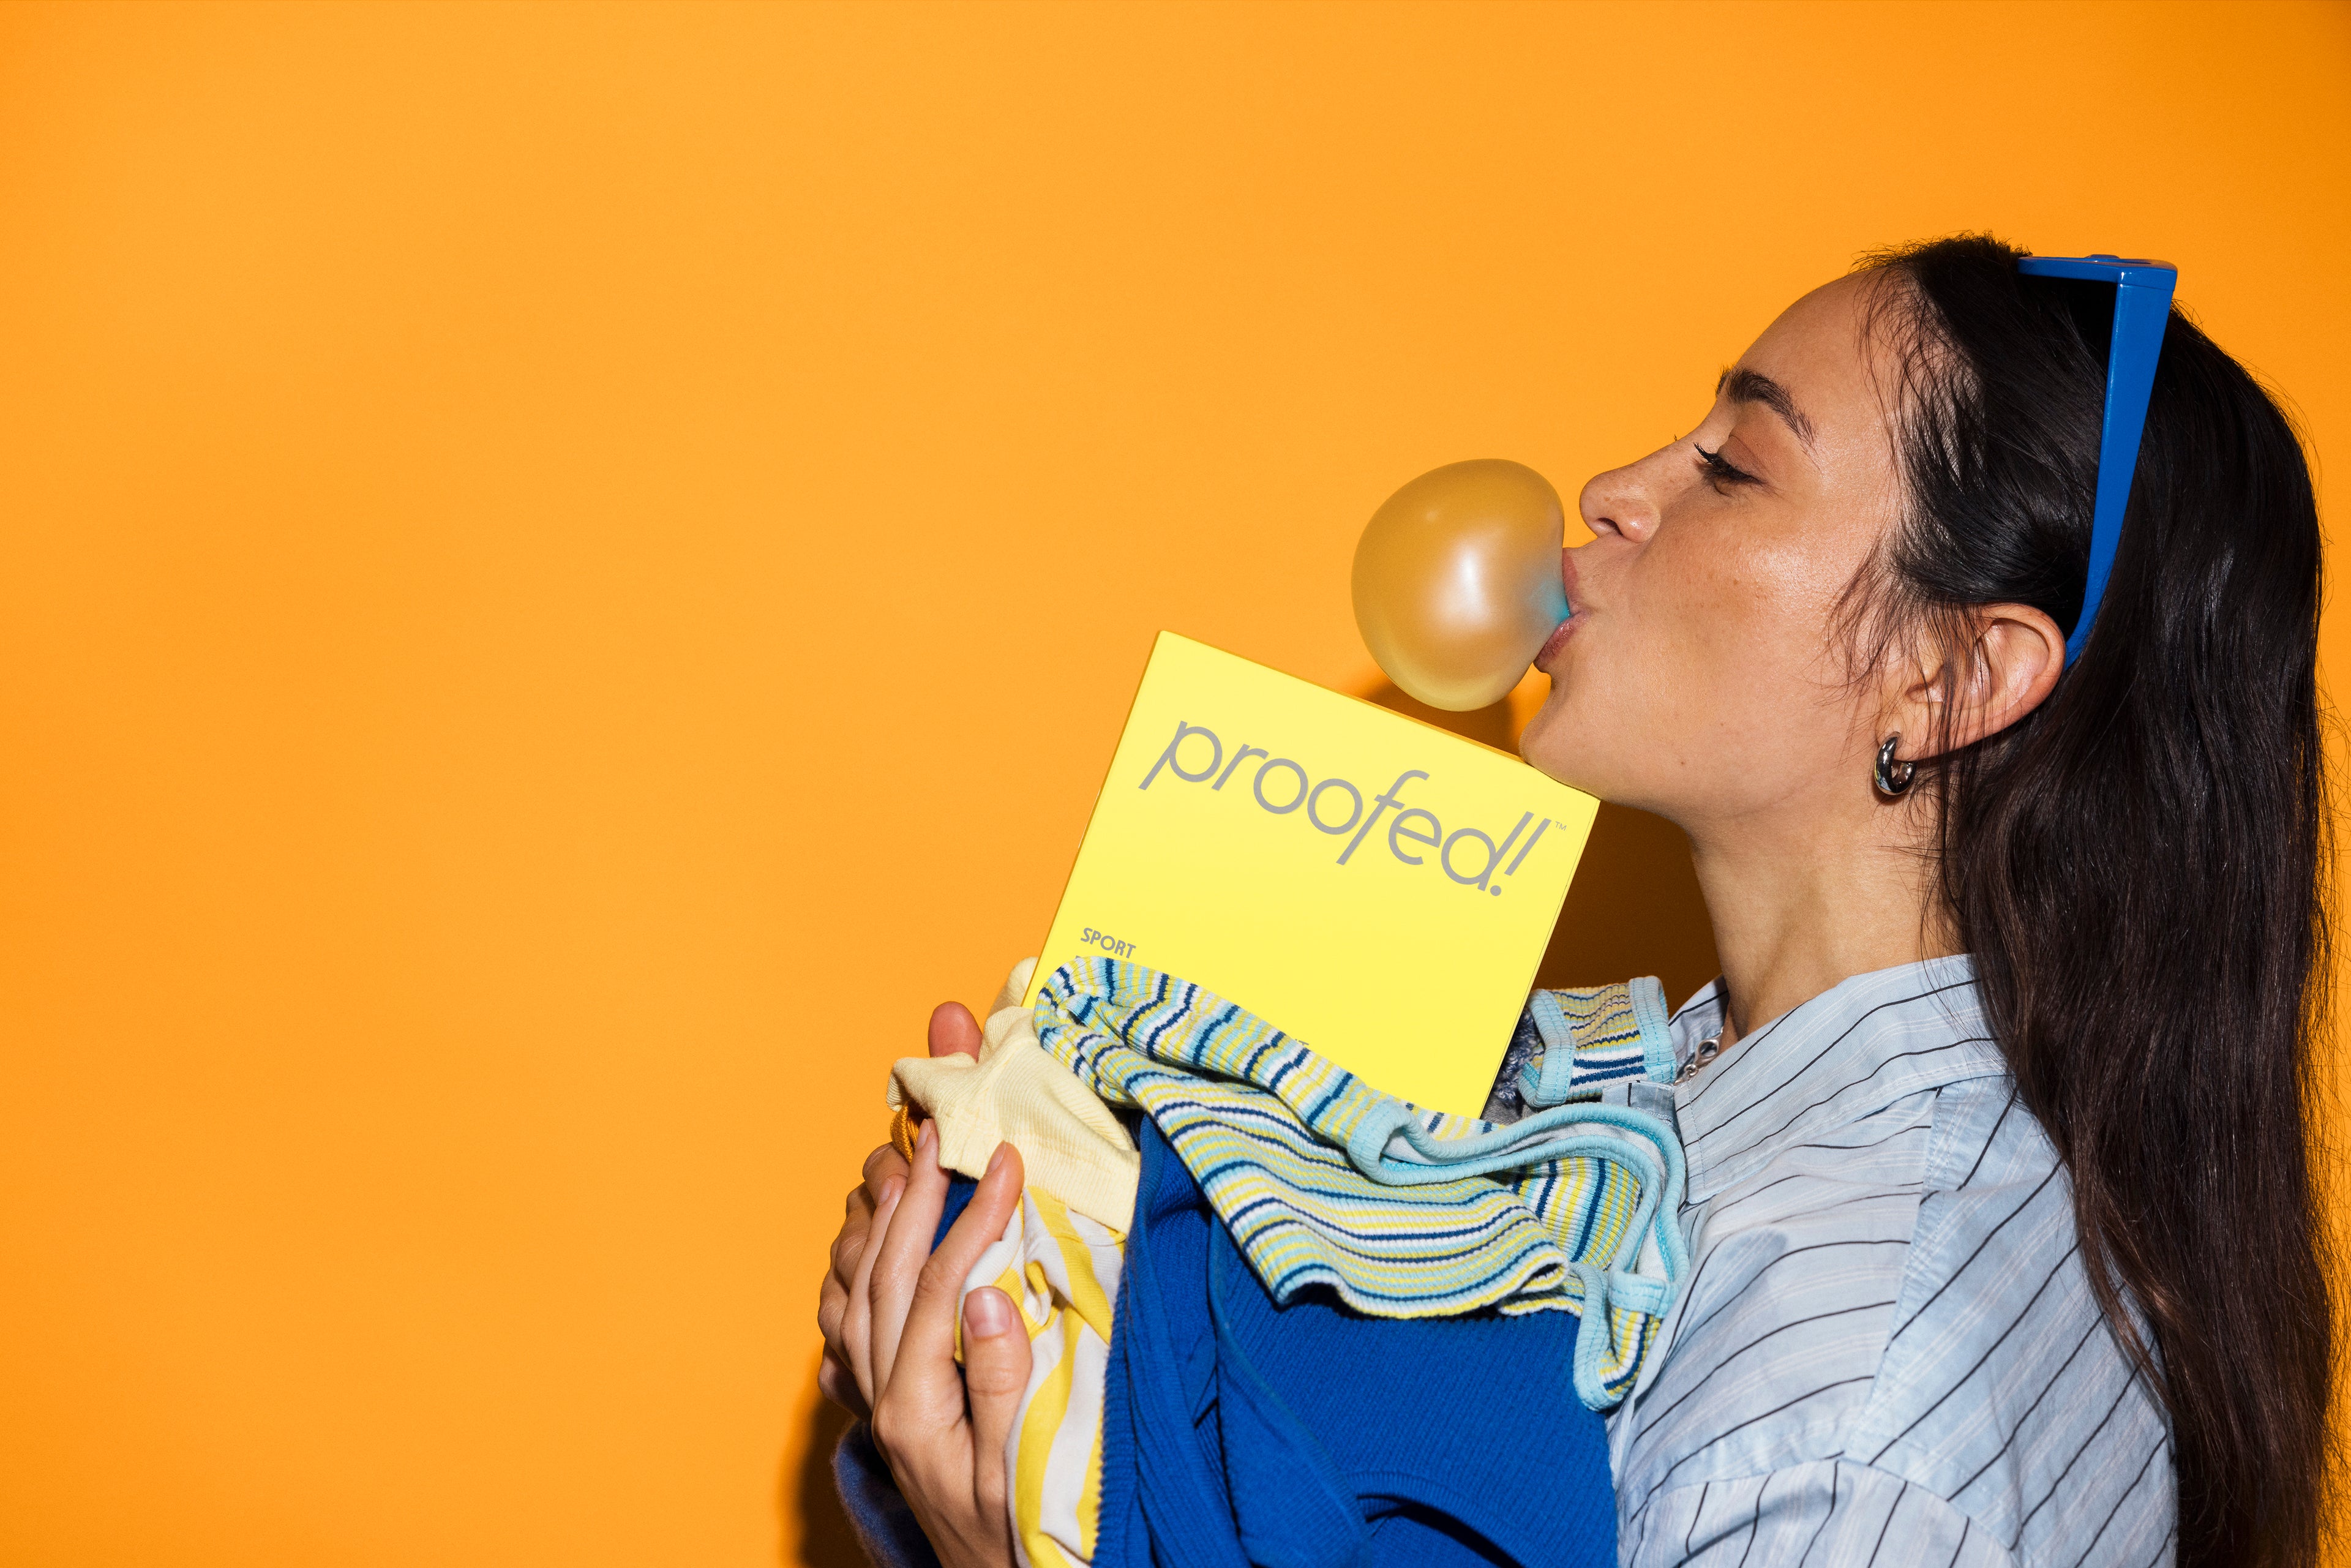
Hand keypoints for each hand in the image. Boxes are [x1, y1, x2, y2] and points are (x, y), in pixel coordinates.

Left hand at [857, 1126, 1032, 1567]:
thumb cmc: (1020, 1536)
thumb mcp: (1022, 1467)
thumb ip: (1003, 1382)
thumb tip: (988, 1294)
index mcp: (916, 1407)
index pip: (940, 1286)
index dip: (974, 1215)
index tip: (1007, 1160)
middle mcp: (882, 1398)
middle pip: (885, 1275)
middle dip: (910, 1195)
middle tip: (936, 1130)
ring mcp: (874, 1403)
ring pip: (854, 1291)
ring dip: (873, 1221)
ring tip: (892, 1161)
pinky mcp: (881, 1409)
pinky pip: (846, 1323)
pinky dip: (853, 1271)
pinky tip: (864, 1242)